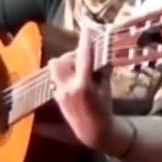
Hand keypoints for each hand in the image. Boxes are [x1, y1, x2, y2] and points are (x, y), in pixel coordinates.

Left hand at [47, 29, 115, 150]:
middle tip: (84, 59)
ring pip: (54, 68)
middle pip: (61, 60)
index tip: (87, 29)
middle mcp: (68, 87)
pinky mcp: (56, 97)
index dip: (85, 41)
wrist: (94, 132)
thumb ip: (102, 70)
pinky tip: (73, 79)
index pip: (83, 57)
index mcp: (83, 85)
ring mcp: (59, 93)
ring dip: (64, 64)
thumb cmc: (104, 110)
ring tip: (77, 69)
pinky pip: (54, 78)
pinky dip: (62, 74)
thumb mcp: (107, 89)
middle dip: (72, 56)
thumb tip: (102, 53)